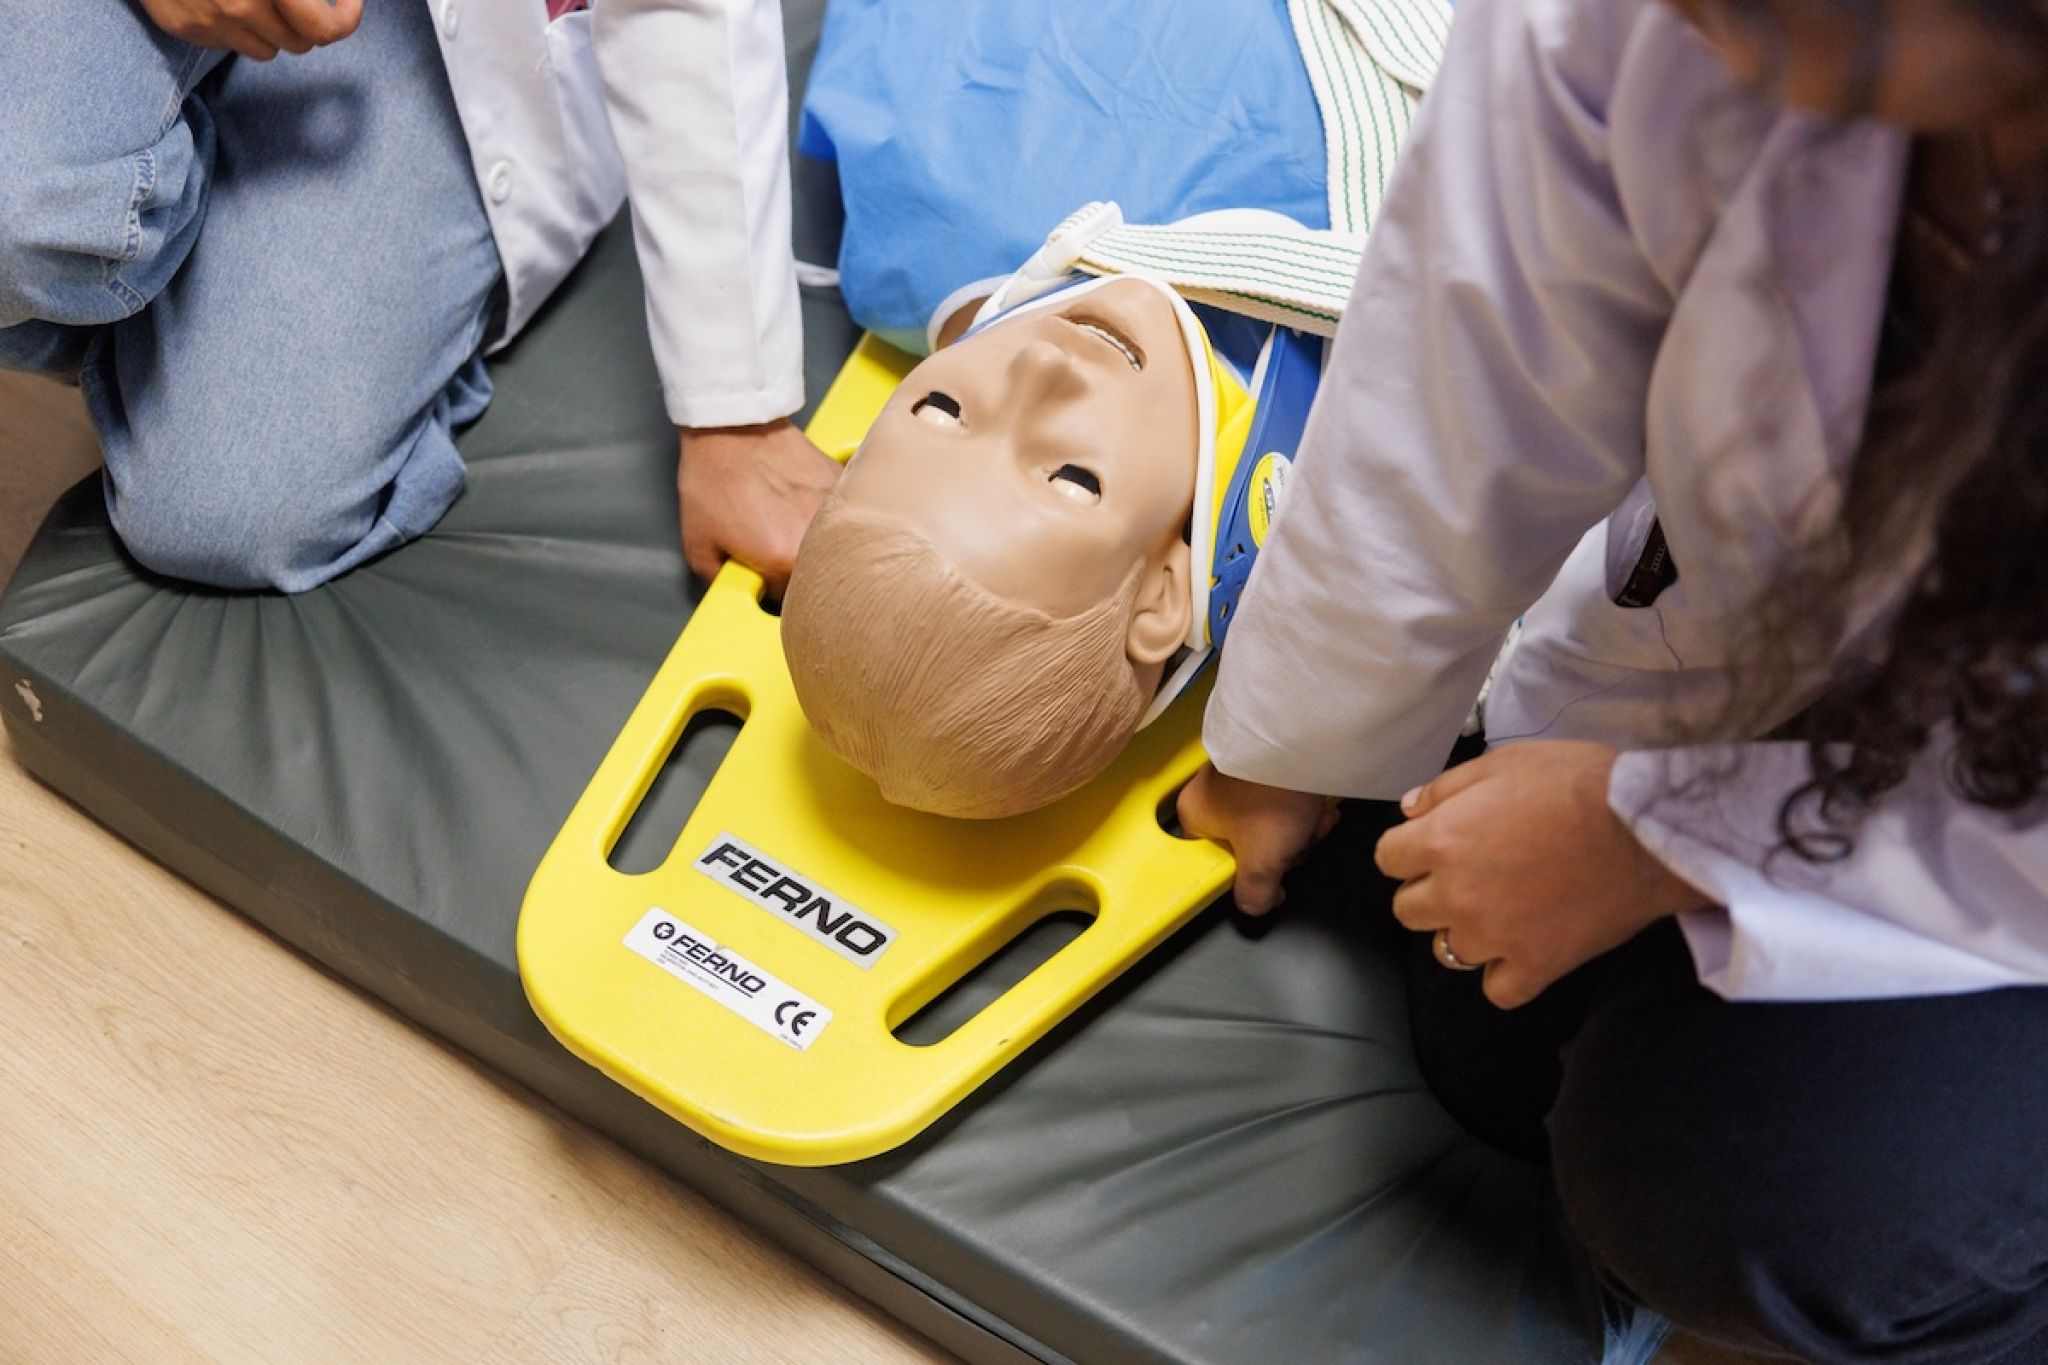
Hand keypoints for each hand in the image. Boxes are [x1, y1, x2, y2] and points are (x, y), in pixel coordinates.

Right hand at [140, 0, 362, 59]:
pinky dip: (236, 28)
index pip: (325, 30)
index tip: (351, 4)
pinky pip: (229, 45)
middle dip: (308, 25)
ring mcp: (210, 22)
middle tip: (305, 1)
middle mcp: (241, 6)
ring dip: (272, 30)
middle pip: (299, 45)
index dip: (346, 20)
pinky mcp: (185, 30)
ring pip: (267, 51)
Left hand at [677, 419, 839, 595]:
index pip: (792, 600)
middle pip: (819, 574)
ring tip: (787, 521)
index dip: (775, 592)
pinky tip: (800, 502)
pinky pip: (841, 514)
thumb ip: (721, 581)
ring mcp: (835, 508)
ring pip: (834, 544)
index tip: (768, 579)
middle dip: (799, 570)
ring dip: (815, 541)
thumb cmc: (714, 478)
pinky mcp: (842, 484)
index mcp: (784, 560)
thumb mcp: (698, 545)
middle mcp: (818, 538)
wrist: (731, 427)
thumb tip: (738, 591)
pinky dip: (827, 515)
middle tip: (775, 548)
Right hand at [1177, 765, 1339, 914]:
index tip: (1271, 875)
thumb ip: (1254, 896)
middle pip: (1249, 844)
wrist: (1302, 745)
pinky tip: (1320, 809)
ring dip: (1300, 831)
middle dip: (1284, 850)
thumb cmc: (1270, 799)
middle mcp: (1209, 793)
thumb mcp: (1261, 864)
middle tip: (1298, 844)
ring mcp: (1237, 777)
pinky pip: (1282, 800)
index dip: (1248, 874)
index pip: (1214, 860)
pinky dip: (1304, 809)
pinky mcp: (1263, 765)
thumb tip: (1256, 906)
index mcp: (1194, 816)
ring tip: (1315, 822)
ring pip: (1270, 823)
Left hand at [1373, 741, 1710, 1007]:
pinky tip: (1524, 949)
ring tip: (1500, 911)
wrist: (1646, 827)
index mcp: (1441, 841)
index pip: (1388, 859)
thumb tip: (1410, 810)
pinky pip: (1498, 990)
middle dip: (1429, 892)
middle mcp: (1456, 895)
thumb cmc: (1576, 782)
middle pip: (1408, 910)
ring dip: (1466, 932)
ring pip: (1448, 952)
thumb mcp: (1502, 762)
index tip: (1435, 844)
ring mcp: (1494, 937)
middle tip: (1470, 876)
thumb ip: (1446, 788)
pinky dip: (1506, 974)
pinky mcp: (1536, 967)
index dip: (1410, 850)